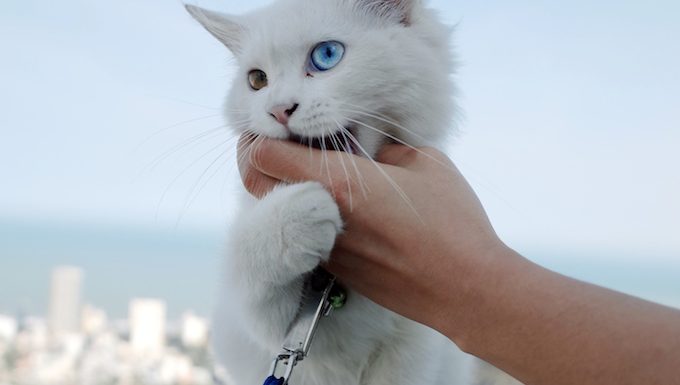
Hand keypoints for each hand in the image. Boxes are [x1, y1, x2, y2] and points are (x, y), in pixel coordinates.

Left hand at [237, 135, 505, 331]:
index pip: (264, 155)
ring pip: (277, 211)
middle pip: (255, 184)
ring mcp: (324, 248)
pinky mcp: (337, 271)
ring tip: (315, 171)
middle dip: (258, 160)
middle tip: (280, 145)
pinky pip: (305, 233)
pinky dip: (310, 213)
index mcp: (337, 182)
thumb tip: (367, 149)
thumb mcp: (424, 162)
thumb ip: (384, 147)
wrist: (465, 288)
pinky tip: (342, 205)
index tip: (277, 127)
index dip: (260, 136)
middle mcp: (319, 217)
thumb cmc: (451, 221)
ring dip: (284, 187)